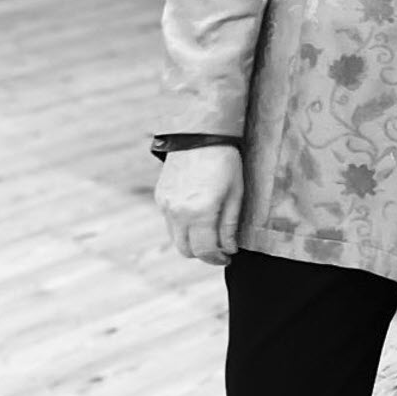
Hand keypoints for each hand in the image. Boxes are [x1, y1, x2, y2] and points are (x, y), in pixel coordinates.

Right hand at [155, 144, 243, 265]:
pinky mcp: (160, 197)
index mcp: (199, 213)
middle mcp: (178, 213)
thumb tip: (228, 248)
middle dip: (204, 254)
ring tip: (210, 232)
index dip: (217, 259)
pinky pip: (169, 222)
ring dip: (192, 241)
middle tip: (220, 248)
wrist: (200, 136)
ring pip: (176, 238)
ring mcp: (165, 205)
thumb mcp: (236, 194)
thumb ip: (230, 225)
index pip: (205, 251)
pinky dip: (183, 226)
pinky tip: (198, 215)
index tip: (228, 257)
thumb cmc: (225, 164)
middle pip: (186, 250)